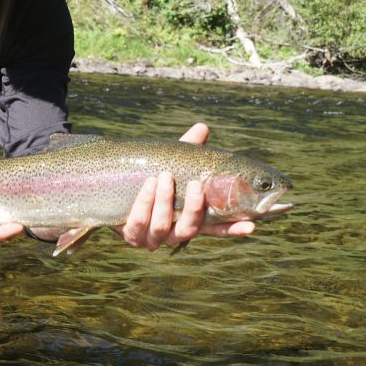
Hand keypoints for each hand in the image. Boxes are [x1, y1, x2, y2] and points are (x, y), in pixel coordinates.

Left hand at [117, 122, 254, 250]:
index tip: (252, 225)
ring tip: (163, 176)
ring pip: (162, 227)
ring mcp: (152, 237)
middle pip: (190, 229)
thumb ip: (187, 148)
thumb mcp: (170, 160)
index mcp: (190, 217)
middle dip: (193, 208)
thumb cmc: (150, 173)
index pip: (217, 228)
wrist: (113, 186)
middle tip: (195, 184)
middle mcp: (174, 232)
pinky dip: (143, 204)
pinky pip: (138, 224)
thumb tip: (203, 128)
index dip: (235, 229)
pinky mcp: (132, 236)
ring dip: (164, 202)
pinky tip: (146, 185)